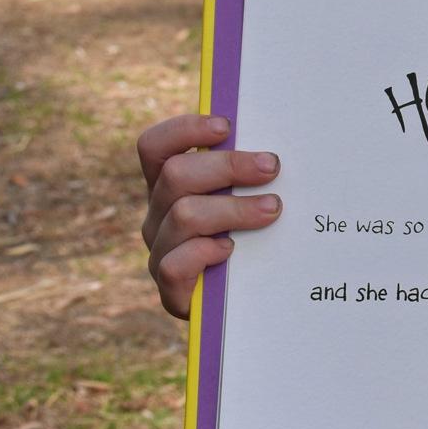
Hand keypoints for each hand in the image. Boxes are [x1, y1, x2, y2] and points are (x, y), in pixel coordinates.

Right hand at [138, 112, 280, 318]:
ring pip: (183, 215)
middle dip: (228, 166)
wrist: (246, 301)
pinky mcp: (170, 289)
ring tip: (271, 209)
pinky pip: (174, 264)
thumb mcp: (244, 196)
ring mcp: (160, 251)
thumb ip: (246, 172)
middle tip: (271, 167)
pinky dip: (205, 252)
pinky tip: (231, 250)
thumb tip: (272, 144)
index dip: (184, 130)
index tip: (227, 127)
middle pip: (175, 174)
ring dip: (233, 208)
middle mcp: (158, 215)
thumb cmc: (252, 236)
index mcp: (169, 185)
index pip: (154, 147)